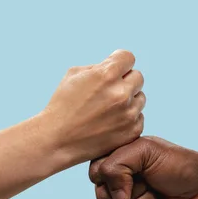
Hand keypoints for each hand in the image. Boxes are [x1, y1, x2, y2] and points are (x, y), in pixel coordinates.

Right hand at [41, 49, 144, 166]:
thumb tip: (116, 66)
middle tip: (110, 91)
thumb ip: (99, 67)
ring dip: (128, 100)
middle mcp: (121, 93)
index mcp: (106, 75)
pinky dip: (128, 118)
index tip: (114, 69)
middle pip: (137, 77)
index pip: (128, 57)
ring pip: (140, 98)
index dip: (120, 62)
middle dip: (125, 81)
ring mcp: (128, 114)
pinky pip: (139, 117)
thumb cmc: (62, 106)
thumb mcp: (74, 75)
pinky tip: (111, 122)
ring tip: (108, 109)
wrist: (57, 141)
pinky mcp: (132, 131)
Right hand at [89, 137, 197, 198]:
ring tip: (158, 196)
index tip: (136, 167)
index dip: (112, 175)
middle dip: (132, 191)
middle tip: (150, 182)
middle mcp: (119, 188)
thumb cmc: (177, 163)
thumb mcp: (145, 149)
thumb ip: (117, 165)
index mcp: (116, 165)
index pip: (95, 174)